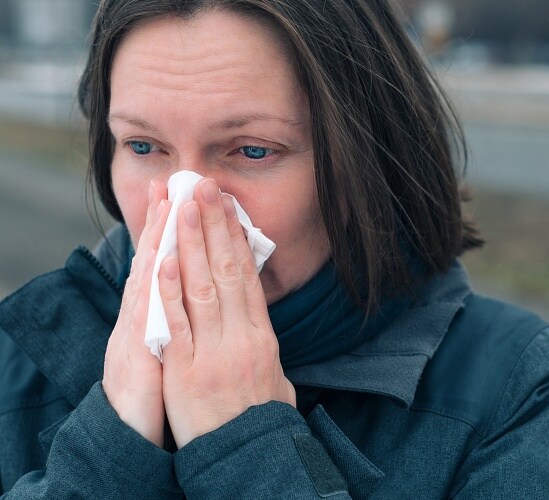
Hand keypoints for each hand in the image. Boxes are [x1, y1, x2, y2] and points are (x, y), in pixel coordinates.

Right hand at [102, 181, 169, 446]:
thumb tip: (193, 292)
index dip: (172, 231)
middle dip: (165, 222)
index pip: (164, 263)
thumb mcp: (168, 346)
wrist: (129, 433)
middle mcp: (141, 317)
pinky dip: (153, 290)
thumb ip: (176, 317)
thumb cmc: (152, 390)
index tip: (181, 197)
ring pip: (147, 279)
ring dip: (157, 241)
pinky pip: (146, 321)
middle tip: (173, 183)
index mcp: (152, 313)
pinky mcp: (135, 357)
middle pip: (154, 261)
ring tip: (167, 204)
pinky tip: (157, 262)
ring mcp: (135, 333)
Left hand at [159, 178, 295, 447]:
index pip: (248, 277)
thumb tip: (261, 322)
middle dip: (214, 227)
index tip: (227, 209)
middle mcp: (241, 336)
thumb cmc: (261, 419)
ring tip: (184, 207)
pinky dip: (170, 290)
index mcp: (262, 336)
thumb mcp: (276, 377)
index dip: (236, 240)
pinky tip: (164, 259)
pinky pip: (177, 324)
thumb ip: (265, 347)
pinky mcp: (185, 370)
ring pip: (203, 287)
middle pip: (227, 272)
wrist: (250, 458)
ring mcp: (213, 351)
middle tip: (204, 188)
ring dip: (192, 244)